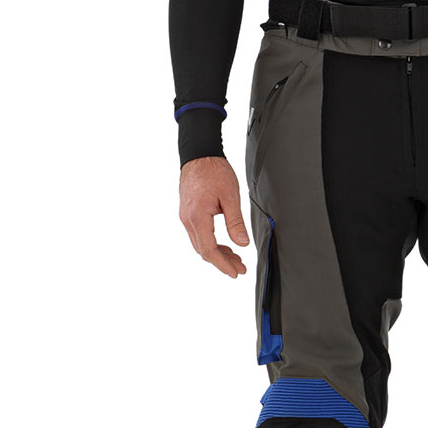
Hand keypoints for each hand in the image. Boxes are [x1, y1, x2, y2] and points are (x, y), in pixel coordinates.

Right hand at [179, 156, 249, 278]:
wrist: (199, 154)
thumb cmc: (214, 170)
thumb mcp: (230, 196)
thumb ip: (235, 222)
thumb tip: (242, 244)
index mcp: (197, 217)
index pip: (209, 250)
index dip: (223, 265)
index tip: (235, 273)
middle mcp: (187, 220)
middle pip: (204, 251)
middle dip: (222, 262)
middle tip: (240, 268)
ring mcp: (186, 217)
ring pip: (200, 244)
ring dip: (217, 253)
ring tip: (235, 258)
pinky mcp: (188, 213)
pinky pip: (198, 235)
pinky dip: (211, 243)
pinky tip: (224, 245)